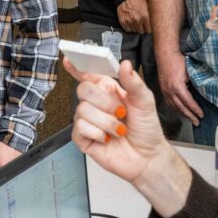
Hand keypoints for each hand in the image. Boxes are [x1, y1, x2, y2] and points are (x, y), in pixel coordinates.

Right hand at [67, 58, 190, 217]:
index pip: (90, 75)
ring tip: (118, 130)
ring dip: (106, 122)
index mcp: (109, 91)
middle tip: (120, 112)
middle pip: (83, 90)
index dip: (77, 67)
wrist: (147, 157)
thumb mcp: (145, 101)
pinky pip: (80, 128)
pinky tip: (107, 138)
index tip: (69, 59)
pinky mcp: (83, 138)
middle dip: (104, 102)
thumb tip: (125, 65)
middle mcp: (96, 104)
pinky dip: (97, 133)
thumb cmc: (147, 130)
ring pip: (82, 110)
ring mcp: (88, 121)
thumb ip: (134, 82)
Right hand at [116, 0, 150, 33]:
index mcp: (145, 16)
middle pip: (141, 31)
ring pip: (134, 31)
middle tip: (141, 23)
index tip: (147, 27)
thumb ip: (150, 16)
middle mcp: (138, 20)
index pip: (149, 30)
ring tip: (135, 21)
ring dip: (135, 27)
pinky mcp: (123, 21)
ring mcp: (130, 21)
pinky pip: (127, 29)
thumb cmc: (137, 0)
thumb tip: (154, 23)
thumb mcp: (148, 6)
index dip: (148, 28)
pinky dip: (129, 27)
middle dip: (142, 28)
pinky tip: (130, 22)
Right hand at [157, 51, 202, 125]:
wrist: (165, 54)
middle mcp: (169, 91)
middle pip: (180, 107)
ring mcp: (164, 91)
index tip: (201, 115)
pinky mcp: (162, 89)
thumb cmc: (177, 60)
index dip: (195, 109)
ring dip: (182, 114)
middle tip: (197, 122)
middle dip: (190, 116)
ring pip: (174, 107)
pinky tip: (180, 111)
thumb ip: (195, 81)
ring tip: (190, 119)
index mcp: (177, 86)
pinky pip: (169, 103)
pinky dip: (175, 109)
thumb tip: (204, 90)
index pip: (188, 102)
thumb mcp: (190, 70)